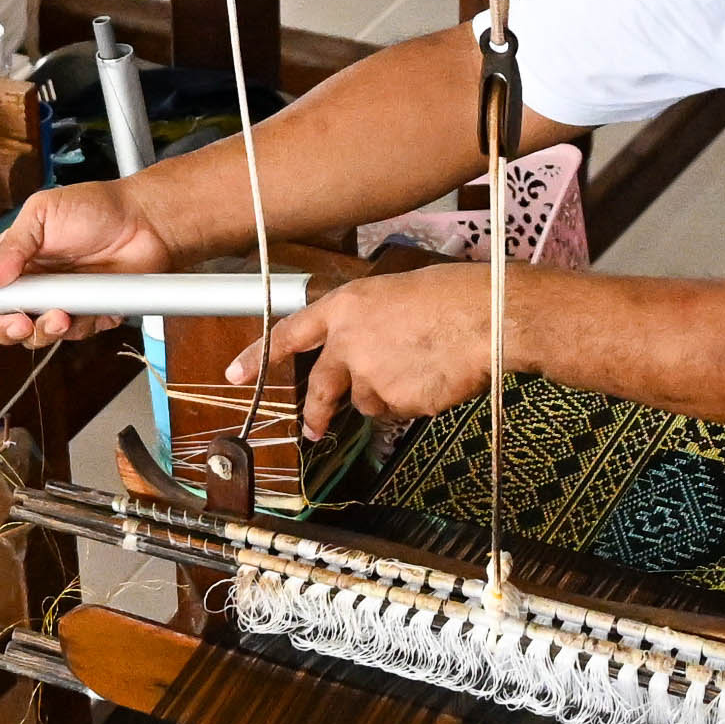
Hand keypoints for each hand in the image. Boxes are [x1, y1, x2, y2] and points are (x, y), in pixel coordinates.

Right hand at [0, 180, 169, 348]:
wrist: (147, 224)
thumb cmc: (96, 208)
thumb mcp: (44, 214)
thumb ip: (12, 249)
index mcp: (9, 253)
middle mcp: (27, 282)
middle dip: (0, 325)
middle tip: (19, 319)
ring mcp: (54, 301)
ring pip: (29, 335)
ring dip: (41, 331)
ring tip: (63, 314)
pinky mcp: (83, 316)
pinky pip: (69, 337)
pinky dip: (79, 327)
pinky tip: (94, 307)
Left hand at [247, 266, 504, 434]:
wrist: (489, 317)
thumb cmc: (455, 296)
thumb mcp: (398, 294)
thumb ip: (369, 324)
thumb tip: (367, 350)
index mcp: (346, 307)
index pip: (289, 333)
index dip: (259, 355)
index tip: (235, 373)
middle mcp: (349, 342)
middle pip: (321, 388)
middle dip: (317, 413)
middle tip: (314, 428)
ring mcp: (370, 375)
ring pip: (367, 401)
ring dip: (387, 394)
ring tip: (422, 368)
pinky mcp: (395, 401)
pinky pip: (398, 411)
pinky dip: (413, 402)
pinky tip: (436, 378)